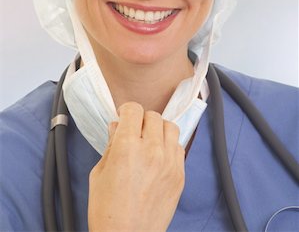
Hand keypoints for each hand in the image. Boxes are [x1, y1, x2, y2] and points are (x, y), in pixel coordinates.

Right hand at [88, 102, 184, 231]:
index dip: (126, 111)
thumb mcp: (99, 173)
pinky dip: (169, 145)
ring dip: (158, 129)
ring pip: (170, 127)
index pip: (134, 110)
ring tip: (149, 141)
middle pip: (153, 116)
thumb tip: (117, 126)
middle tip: (134, 131)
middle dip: (141, 120)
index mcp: (127, 147)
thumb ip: (111, 144)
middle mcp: (151, 150)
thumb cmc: (108, 211)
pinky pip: (178, 147)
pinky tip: (159, 156)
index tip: (124, 116)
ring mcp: (169, 163)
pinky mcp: (180, 175)